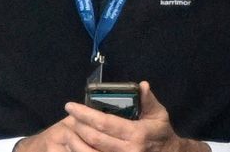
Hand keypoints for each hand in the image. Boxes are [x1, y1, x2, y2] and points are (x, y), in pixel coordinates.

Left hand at [16, 83, 204, 151]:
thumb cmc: (161, 133)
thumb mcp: (159, 114)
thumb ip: (148, 100)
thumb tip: (142, 85)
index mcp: (136, 135)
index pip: (105, 123)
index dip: (85, 114)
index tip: (71, 106)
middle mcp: (126, 151)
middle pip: (93, 139)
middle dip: (77, 127)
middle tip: (69, 116)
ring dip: (75, 143)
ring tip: (68, 131)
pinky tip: (76, 145)